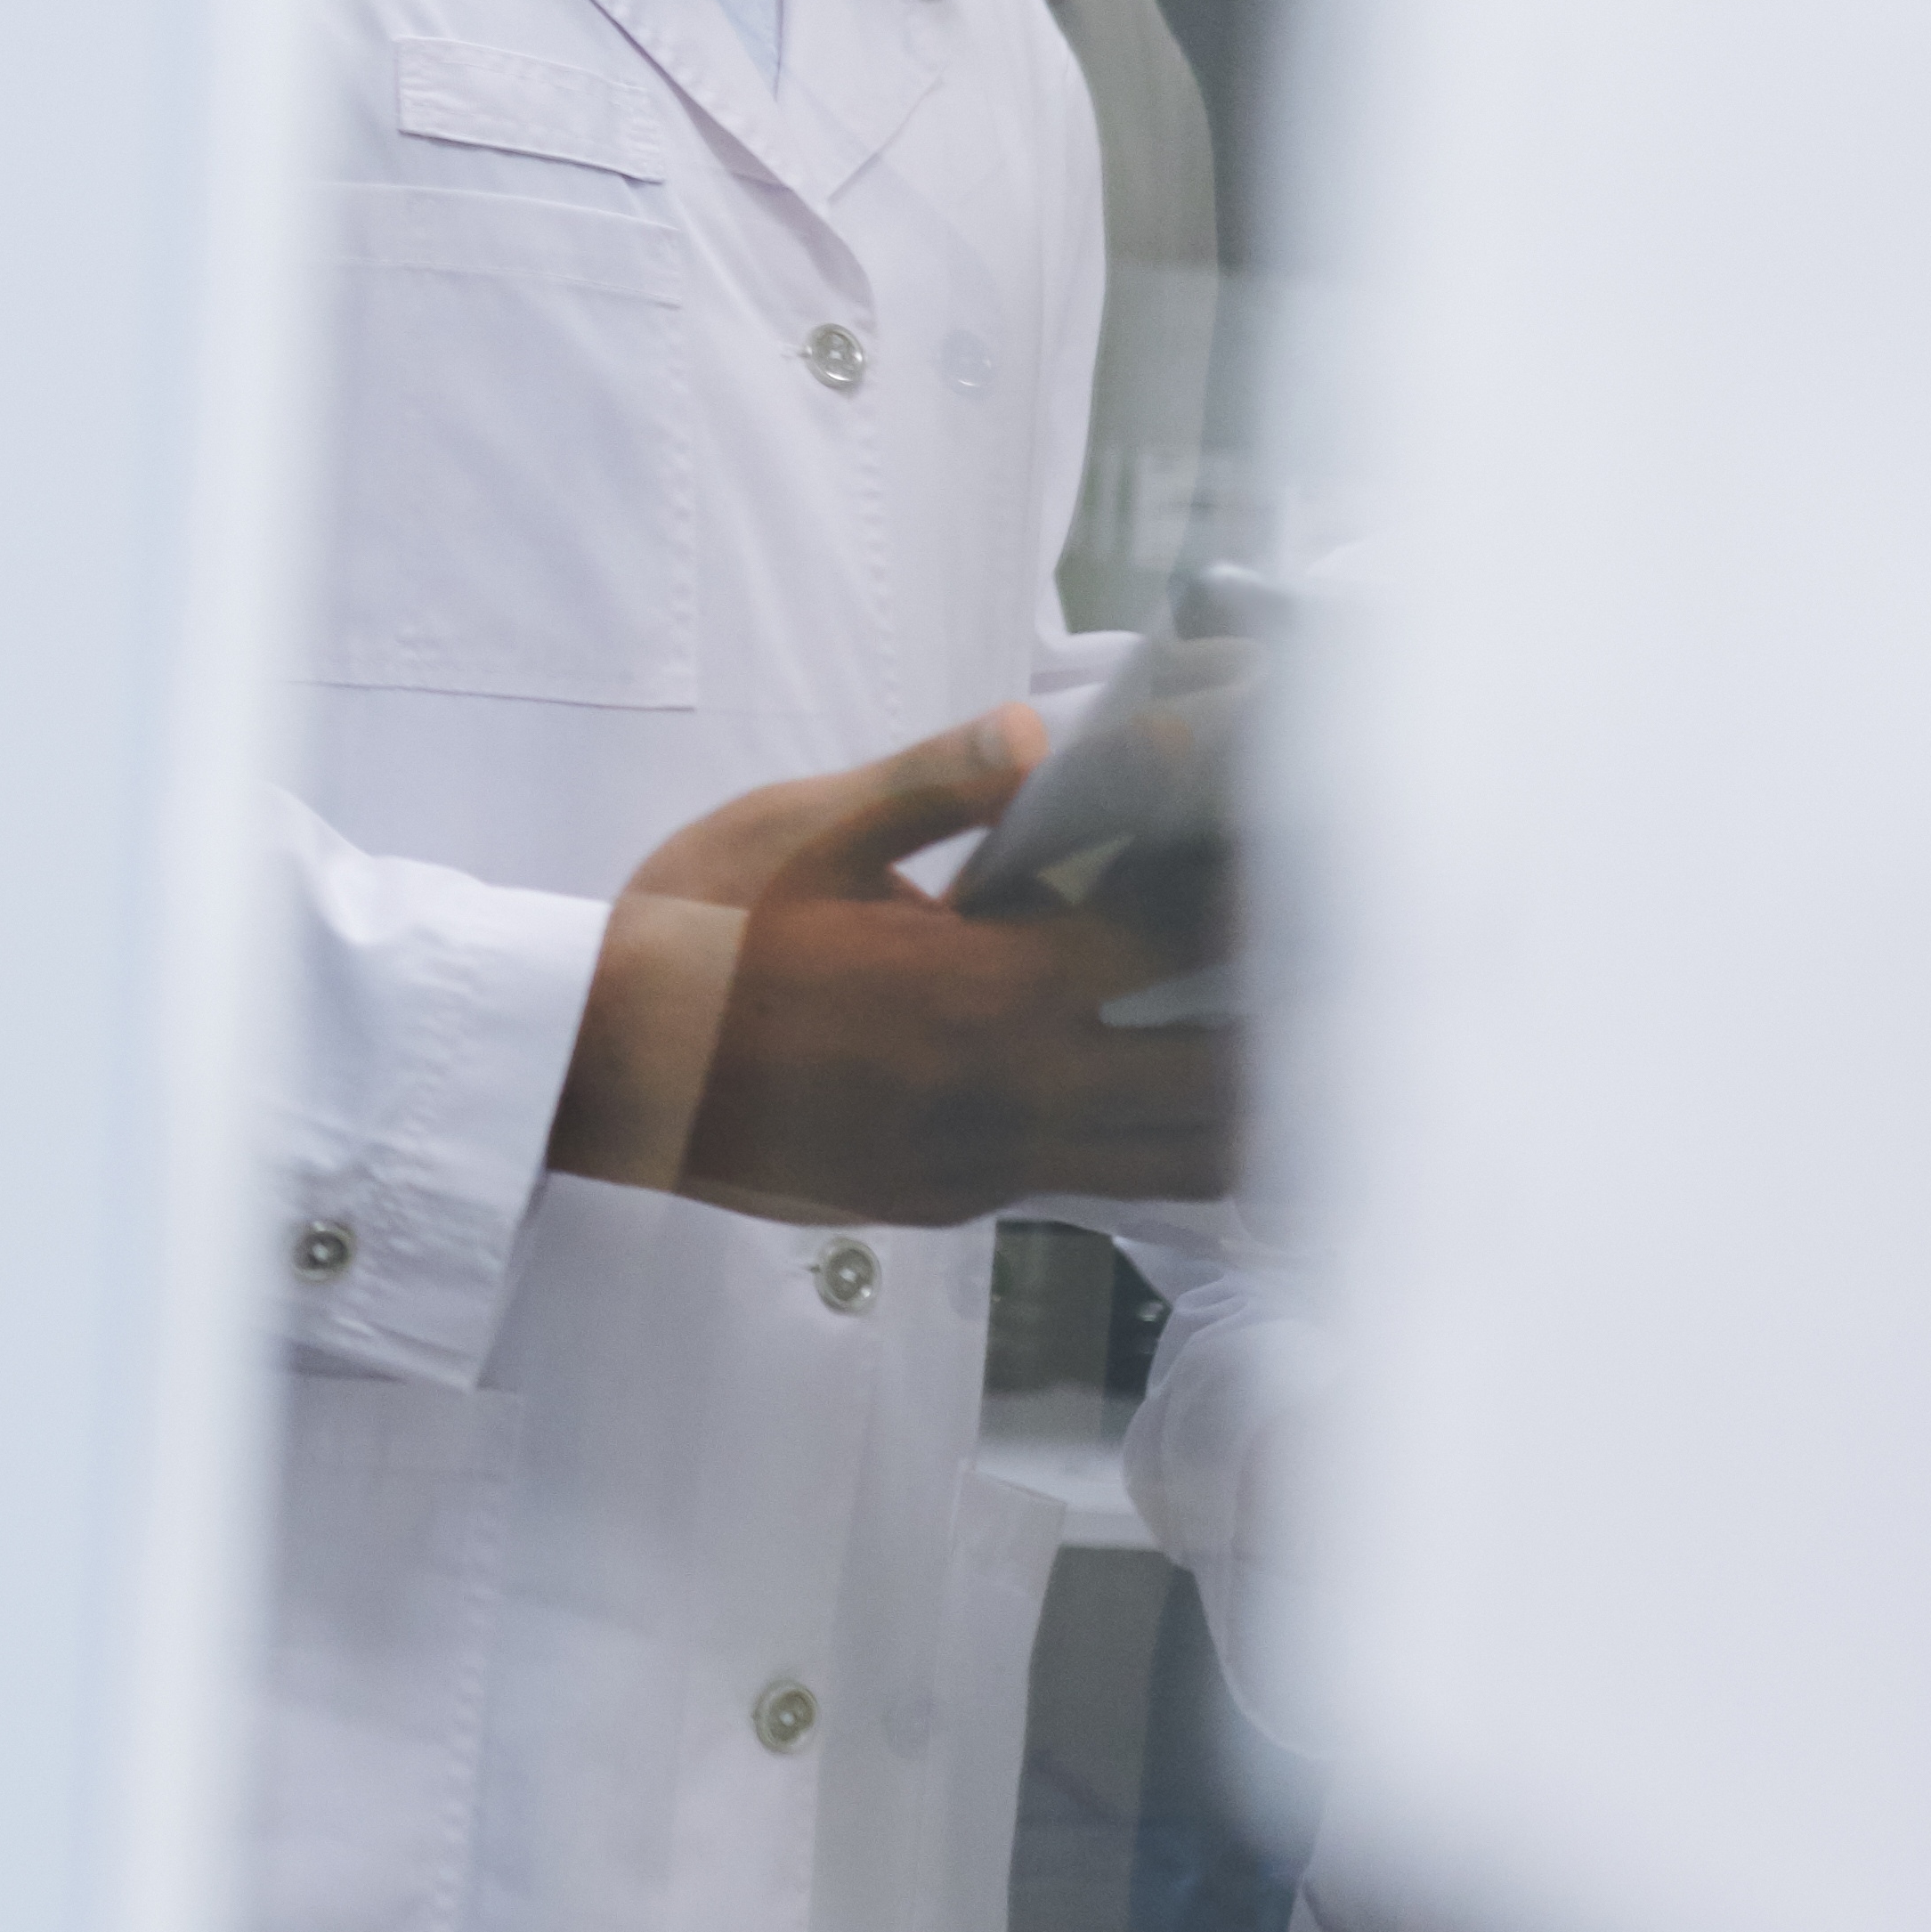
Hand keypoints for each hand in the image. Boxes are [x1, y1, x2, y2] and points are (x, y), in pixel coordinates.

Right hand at [551, 705, 1236, 1225]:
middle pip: (1221, 1074)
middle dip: (1291, 1012)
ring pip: (1181, 1160)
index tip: (1302, 848)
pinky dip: (1164, 1145)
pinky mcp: (956, 1201)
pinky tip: (1170, 1094)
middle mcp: (1009, 1089)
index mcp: (984, 985)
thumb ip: (935, 780)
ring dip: (1244, 1099)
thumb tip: (1040, 730)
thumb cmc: (694, 937)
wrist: (601, 1072)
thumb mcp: (805, 830)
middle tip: (1329, 953)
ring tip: (1281, 1038)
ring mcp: (988, 1161)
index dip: (1258, 891)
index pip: (1178, 940)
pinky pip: (1103, 1185)